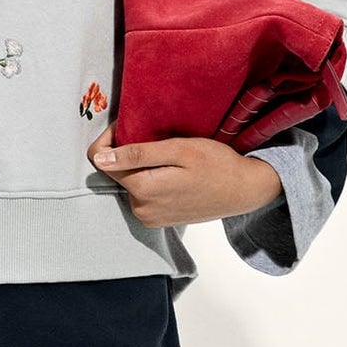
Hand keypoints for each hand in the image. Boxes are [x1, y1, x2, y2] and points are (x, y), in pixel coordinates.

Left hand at [87, 122, 283, 228]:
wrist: (245, 190)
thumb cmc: (218, 165)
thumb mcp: (179, 150)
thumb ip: (137, 154)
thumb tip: (101, 159)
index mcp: (143, 190)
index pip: (102, 162)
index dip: (110, 140)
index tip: (127, 126)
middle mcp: (141, 209)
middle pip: (117, 173)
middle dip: (128, 153)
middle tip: (157, 140)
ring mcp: (149, 218)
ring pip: (130, 183)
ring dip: (141, 167)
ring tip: (169, 157)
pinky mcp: (158, 219)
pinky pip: (143, 195)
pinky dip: (151, 180)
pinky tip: (172, 173)